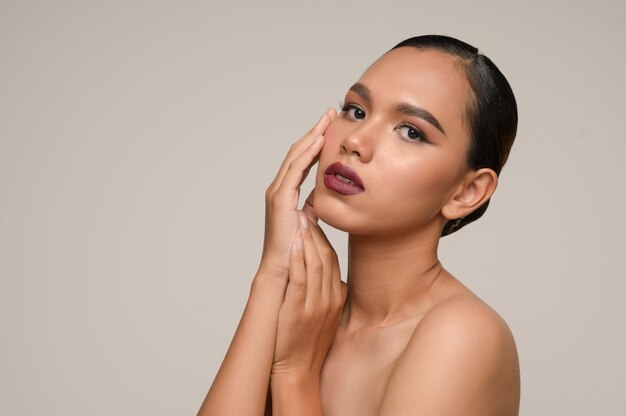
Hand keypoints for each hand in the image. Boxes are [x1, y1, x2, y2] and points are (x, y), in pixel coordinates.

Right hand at [257, 108, 336, 280]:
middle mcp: (279, 187)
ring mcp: (278, 192)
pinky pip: (295, 170)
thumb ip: (314, 207)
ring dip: (312, 136)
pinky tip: (319, 141)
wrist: (284, 268)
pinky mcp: (281, 199)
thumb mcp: (309, 221)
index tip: (329, 126)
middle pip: (298, 151)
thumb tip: (323, 200)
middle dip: (315, 131)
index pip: (302, 159)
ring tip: (326, 120)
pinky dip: (307, 154)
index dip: (315, 141)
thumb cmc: (297, 249)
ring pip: (296, 156)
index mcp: (286, 191)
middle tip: (330, 113)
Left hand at [271, 208, 347, 376]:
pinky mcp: (298, 311)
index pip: (333, 260)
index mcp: (337, 297)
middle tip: (305, 211)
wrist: (298, 370)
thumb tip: (337, 279)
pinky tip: (292, 242)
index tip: (313, 221)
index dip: (322, 238)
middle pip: (326, 257)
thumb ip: (333, 295)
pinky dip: (297, 259)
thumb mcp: (329, 316)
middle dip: (315, 232)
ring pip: (314, 264)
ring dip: (306, 239)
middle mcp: (329, 299)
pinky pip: (300, 279)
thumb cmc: (309, 342)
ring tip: (298, 219)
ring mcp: (315, 305)